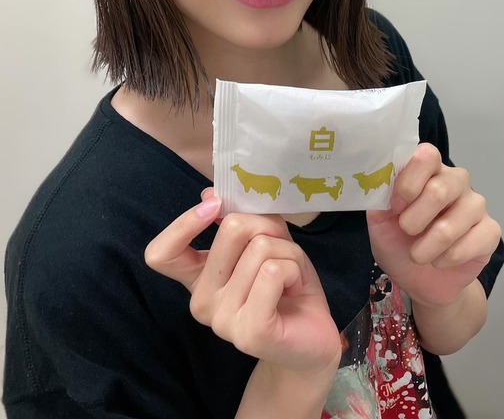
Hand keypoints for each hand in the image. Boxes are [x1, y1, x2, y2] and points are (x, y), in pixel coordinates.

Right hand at [144, 193, 340, 375]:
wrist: (314, 336)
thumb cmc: (287, 284)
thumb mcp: (266, 241)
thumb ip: (240, 220)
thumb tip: (210, 195)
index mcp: (199, 278)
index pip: (160, 254)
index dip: (183, 224)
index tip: (215, 206)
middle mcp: (202, 301)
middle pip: (232, 229)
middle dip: (268, 226)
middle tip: (282, 247)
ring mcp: (222, 320)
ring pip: (260, 248)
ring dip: (288, 252)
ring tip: (291, 275)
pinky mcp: (250, 331)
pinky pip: (272, 271)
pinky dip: (294, 268)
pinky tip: (296, 288)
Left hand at [367, 143, 501, 308]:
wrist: (420, 279)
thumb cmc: (398, 242)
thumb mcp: (380, 219)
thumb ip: (381, 196)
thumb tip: (381, 179)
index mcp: (428, 170)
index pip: (426, 155)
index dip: (408, 181)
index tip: (395, 207)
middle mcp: (456, 180)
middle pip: (440, 190)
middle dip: (414, 220)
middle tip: (406, 232)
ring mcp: (476, 204)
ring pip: (453, 223)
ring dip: (427, 247)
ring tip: (418, 254)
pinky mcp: (491, 230)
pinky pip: (473, 242)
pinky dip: (448, 258)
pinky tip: (440, 261)